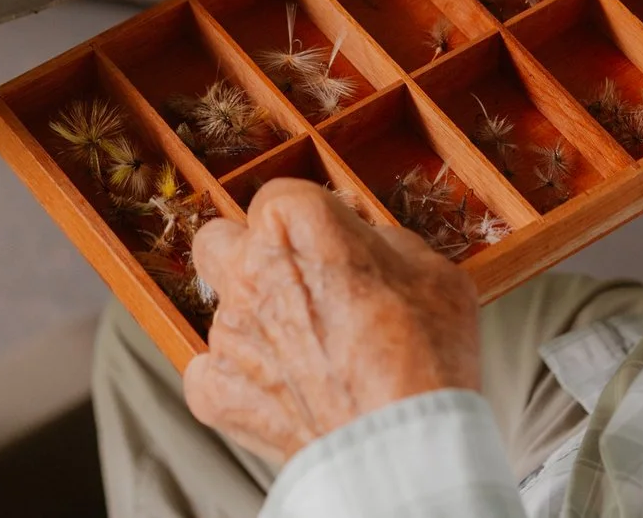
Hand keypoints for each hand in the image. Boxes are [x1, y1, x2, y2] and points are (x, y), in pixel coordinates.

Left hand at [182, 180, 478, 464]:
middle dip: (246, 255)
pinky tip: (279, 395)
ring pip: (221, 311)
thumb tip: (371, 247)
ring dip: (254, 326)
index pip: (279, 196)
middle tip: (292, 285)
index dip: (308, 222)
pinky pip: (208, 374)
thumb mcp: (433, 272)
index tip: (330, 245)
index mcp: (296, 223)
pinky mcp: (215, 390)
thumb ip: (386, 245)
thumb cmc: (425, 357)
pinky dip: (237, 383)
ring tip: (308, 359)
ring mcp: (227, 331)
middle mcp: (249, 268)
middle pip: (220, 240)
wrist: (401, 445)